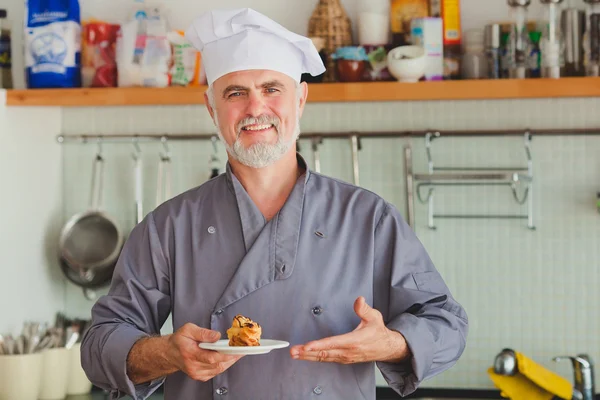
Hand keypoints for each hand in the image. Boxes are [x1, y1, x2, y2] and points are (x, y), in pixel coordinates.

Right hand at [167, 323, 242, 381]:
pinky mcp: (199, 376)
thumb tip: (217, 336)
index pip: (210, 357)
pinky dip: (224, 365)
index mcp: (189, 353)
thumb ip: (203, 332)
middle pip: (217, 364)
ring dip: (230, 361)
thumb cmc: (179, 340)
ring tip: (238, 352)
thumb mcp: (188, 329)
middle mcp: (193, 365)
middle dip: (231, 357)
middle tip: (242, 349)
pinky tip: (229, 358)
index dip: (225, 354)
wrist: (170, 353)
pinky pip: (216, 372)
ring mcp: (196, 373)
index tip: (235, 349)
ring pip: (218, 369)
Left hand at [289, 297, 410, 363]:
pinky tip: (306, 356)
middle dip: (307, 352)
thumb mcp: (374, 317)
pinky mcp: (343, 359)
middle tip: (293, 351)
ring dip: (308, 356)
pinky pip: (327, 359)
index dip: (319, 345)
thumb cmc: (378, 333)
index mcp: (354, 341)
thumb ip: (364, 309)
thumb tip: (358, 300)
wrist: (386, 348)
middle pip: (324, 353)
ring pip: (324, 358)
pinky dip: (315, 358)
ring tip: (295, 354)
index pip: (333, 343)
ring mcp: (345, 357)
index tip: (307, 346)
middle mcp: (348, 351)